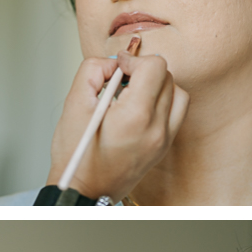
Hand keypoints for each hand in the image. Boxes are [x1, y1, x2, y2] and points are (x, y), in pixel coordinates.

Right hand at [48, 51, 188, 201]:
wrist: (84, 191)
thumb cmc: (77, 158)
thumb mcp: (74, 104)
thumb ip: (93, 71)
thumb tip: (112, 62)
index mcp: (135, 117)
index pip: (155, 67)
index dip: (134, 60)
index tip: (118, 68)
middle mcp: (156, 129)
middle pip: (167, 77)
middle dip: (144, 71)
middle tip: (121, 80)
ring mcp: (163, 140)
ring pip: (177, 93)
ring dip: (157, 85)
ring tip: (133, 93)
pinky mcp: (163, 147)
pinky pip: (176, 113)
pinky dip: (162, 102)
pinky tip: (140, 107)